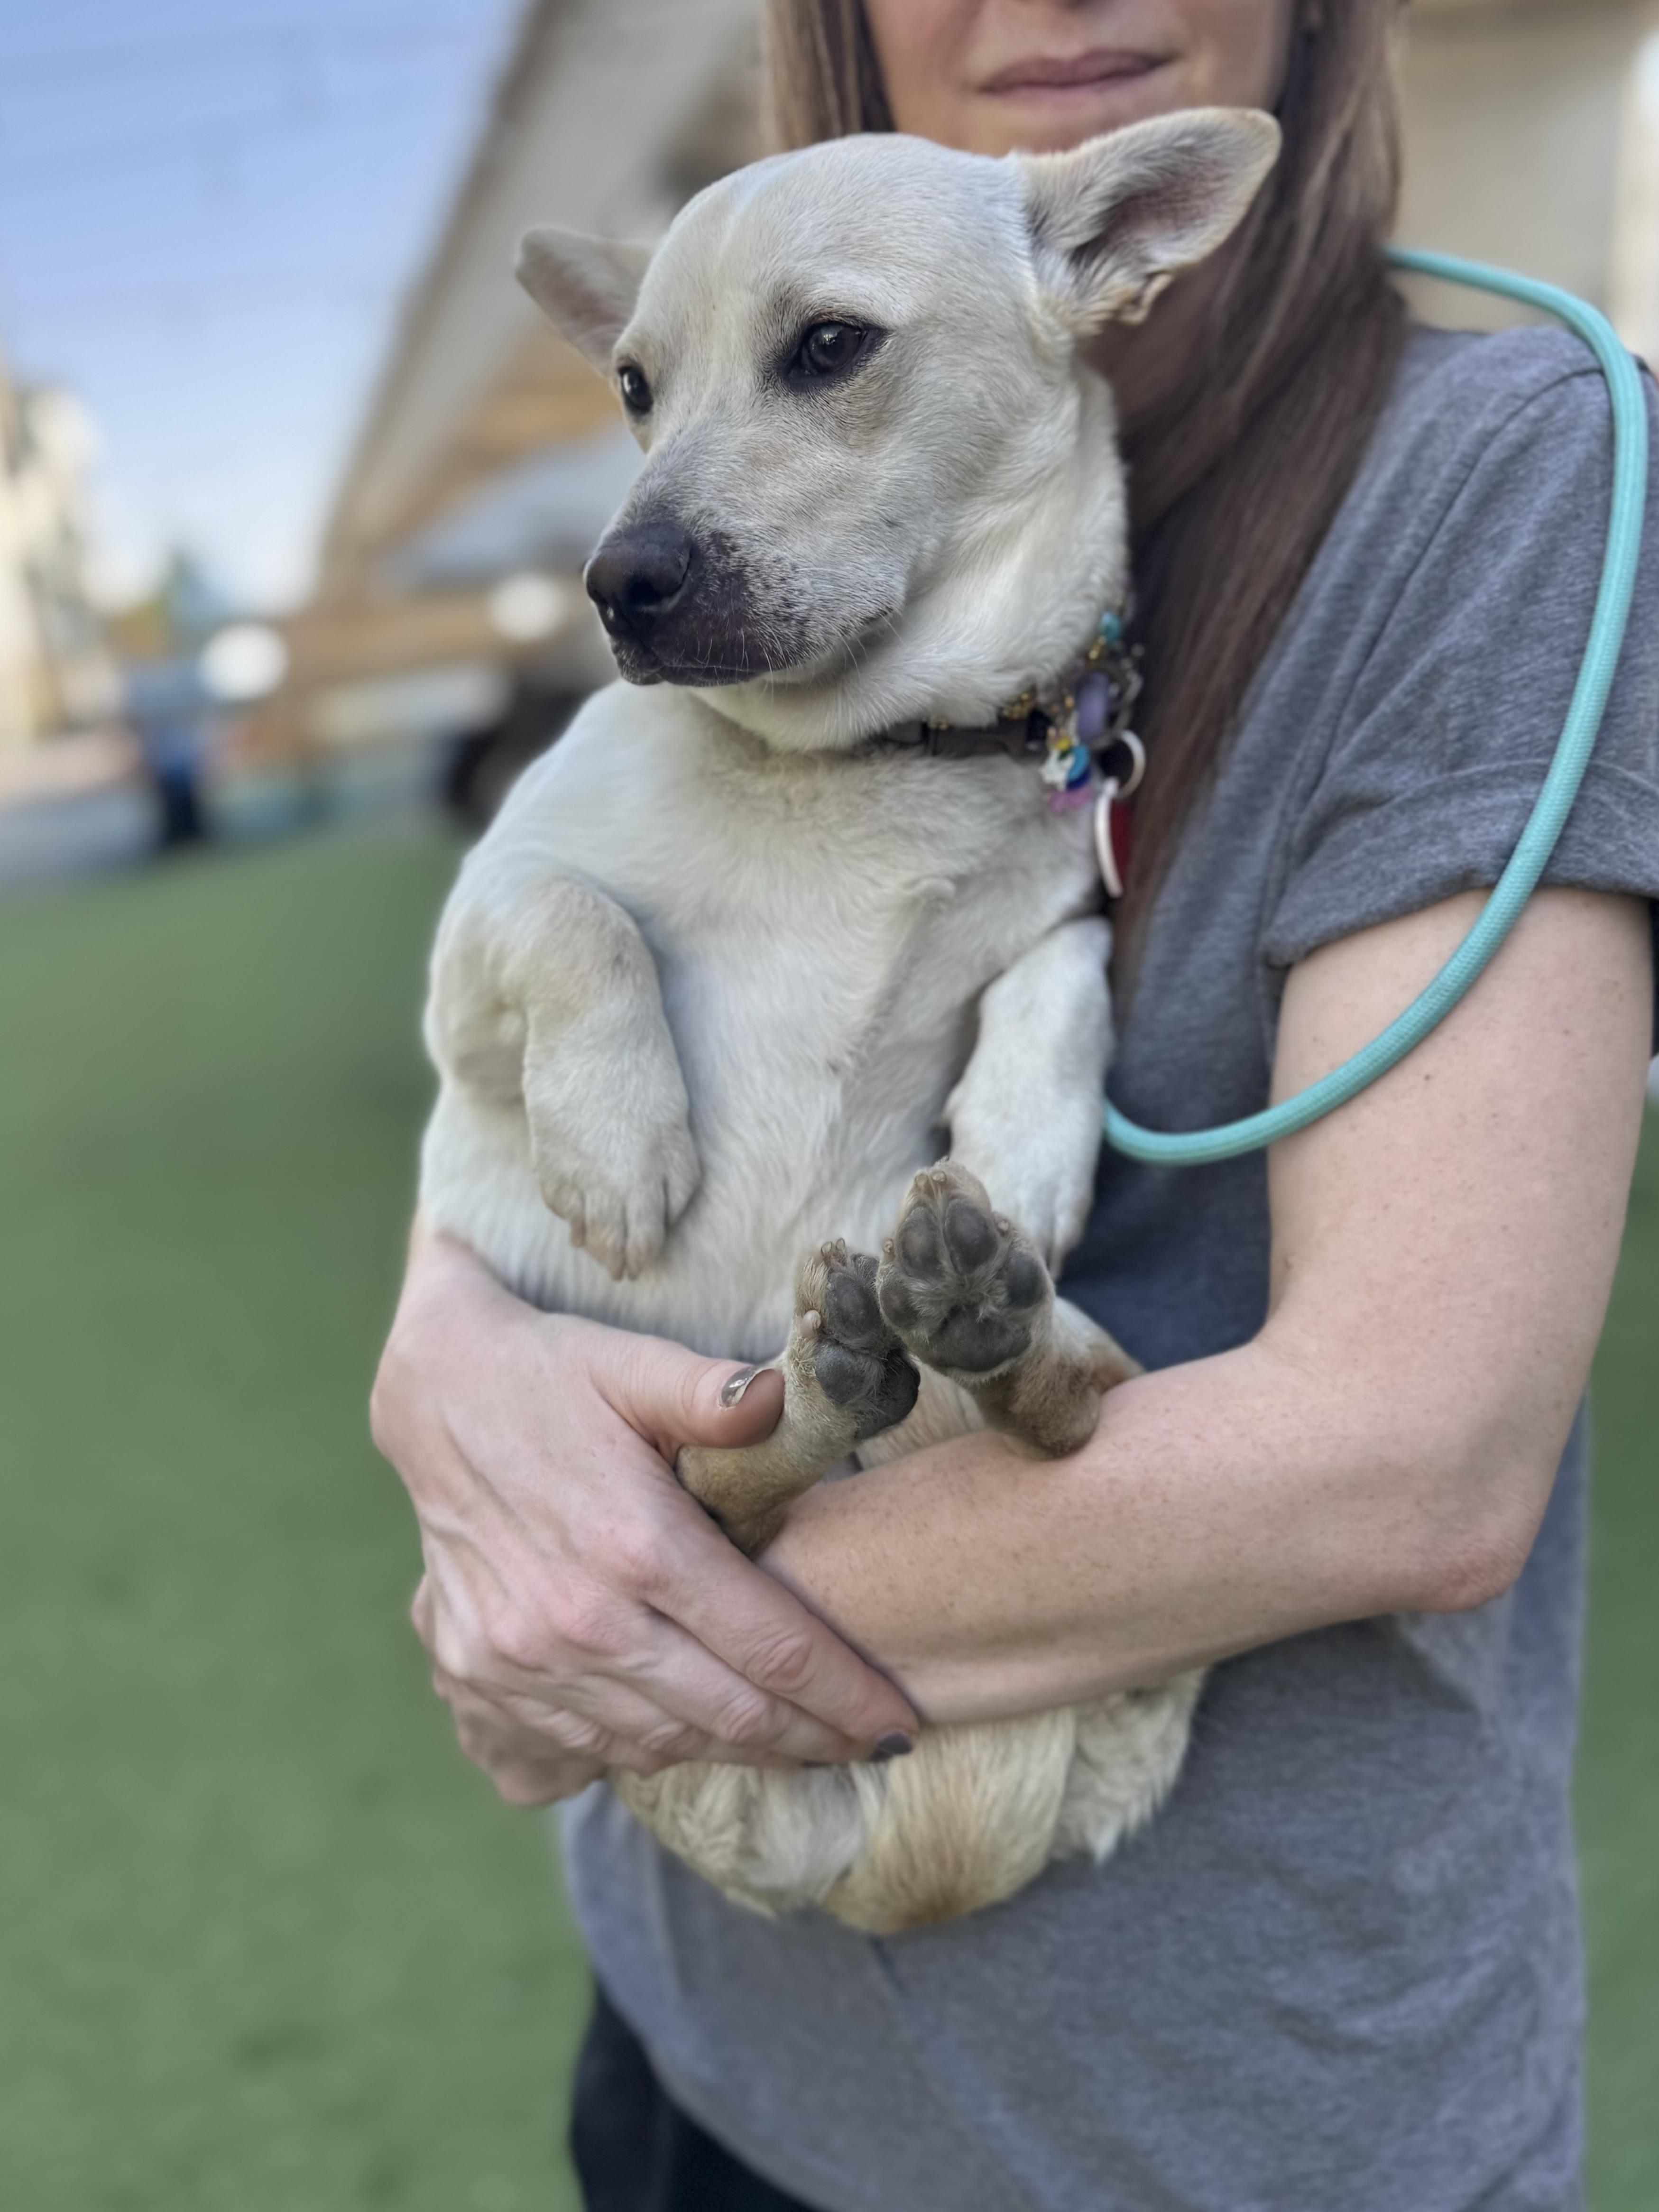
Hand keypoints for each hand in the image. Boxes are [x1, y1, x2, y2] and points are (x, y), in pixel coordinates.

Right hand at [372, 1226, 917, 1802]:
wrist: (435, 1396)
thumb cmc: (554, 1375)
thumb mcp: (637, 1365)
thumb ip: (717, 1395)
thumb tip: (783, 1402)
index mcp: (636, 1545)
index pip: (772, 1650)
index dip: (846, 1697)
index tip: (899, 1726)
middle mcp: (579, 1619)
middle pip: (728, 1715)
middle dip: (811, 1741)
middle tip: (869, 1747)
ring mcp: (522, 1660)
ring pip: (663, 1743)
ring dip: (738, 1750)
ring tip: (797, 1740)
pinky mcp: (482, 1676)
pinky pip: (588, 1746)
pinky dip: (653, 1747)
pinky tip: (696, 1729)